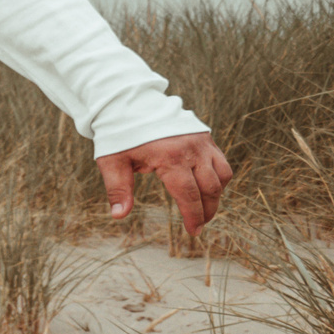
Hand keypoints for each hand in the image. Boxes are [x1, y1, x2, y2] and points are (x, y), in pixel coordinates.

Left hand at [98, 132, 233, 234]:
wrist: (129, 101)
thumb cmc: (119, 134)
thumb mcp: (111, 162)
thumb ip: (118, 190)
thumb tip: (119, 216)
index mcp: (170, 158)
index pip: (188, 195)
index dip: (193, 216)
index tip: (193, 232)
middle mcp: (191, 150)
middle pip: (210, 188)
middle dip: (207, 211)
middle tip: (199, 225)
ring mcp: (201, 142)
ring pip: (222, 174)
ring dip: (217, 195)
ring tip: (205, 209)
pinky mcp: (204, 136)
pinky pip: (221, 161)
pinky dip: (219, 177)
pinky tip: (207, 188)